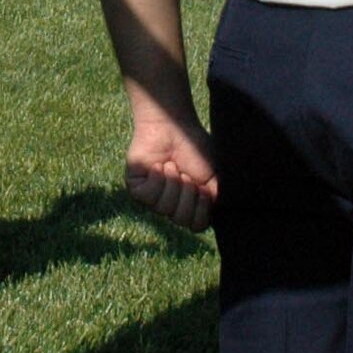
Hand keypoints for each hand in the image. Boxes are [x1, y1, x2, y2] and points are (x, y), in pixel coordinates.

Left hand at [125, 111, 217, 231]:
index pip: (196, 225)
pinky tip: (158, 166)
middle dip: (187, 193)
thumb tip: (210, 215)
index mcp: (190, 205)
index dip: (202, 208)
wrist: (174, 126)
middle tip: (185, 173)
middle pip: (180, 219)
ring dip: (172, 182)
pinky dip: (157, 178)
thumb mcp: (214, 176)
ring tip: (171, 166)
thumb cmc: (194, 148)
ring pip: (163, 208)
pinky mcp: (136, 188)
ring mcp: (153, 199)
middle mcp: (171, 205)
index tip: (203, 187)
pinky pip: (147, 196)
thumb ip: (216, 200)